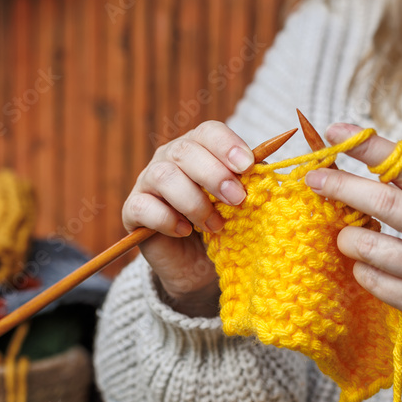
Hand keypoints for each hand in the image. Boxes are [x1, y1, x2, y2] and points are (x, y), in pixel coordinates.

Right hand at [123, 121, 255, 316]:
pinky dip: (167, 219)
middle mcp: (170, 158)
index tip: (247, 166)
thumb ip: (254, 184)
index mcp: (200, 149)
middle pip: (186, 151)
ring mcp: (148, 182)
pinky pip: (143, 206)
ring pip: (164, 176)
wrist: (200, 268)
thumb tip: (268, 171)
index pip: (209, 132)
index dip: (227, 145)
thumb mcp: (244, 205)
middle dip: (215, 175)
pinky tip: (185, 231)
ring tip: (214, 226)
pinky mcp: (133, 210)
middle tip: (236, 199)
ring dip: (194, 202)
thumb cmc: (225, 228)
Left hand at [304, 123, 401, 333]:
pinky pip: (371, 281)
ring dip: (347, 237)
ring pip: (369, 247)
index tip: (336, 133)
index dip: (368, 148)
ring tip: (347, 235)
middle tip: (315, 178)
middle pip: (385, 204)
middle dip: (342, 187)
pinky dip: (361, 267)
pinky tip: (368, 264)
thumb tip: (351, 161)